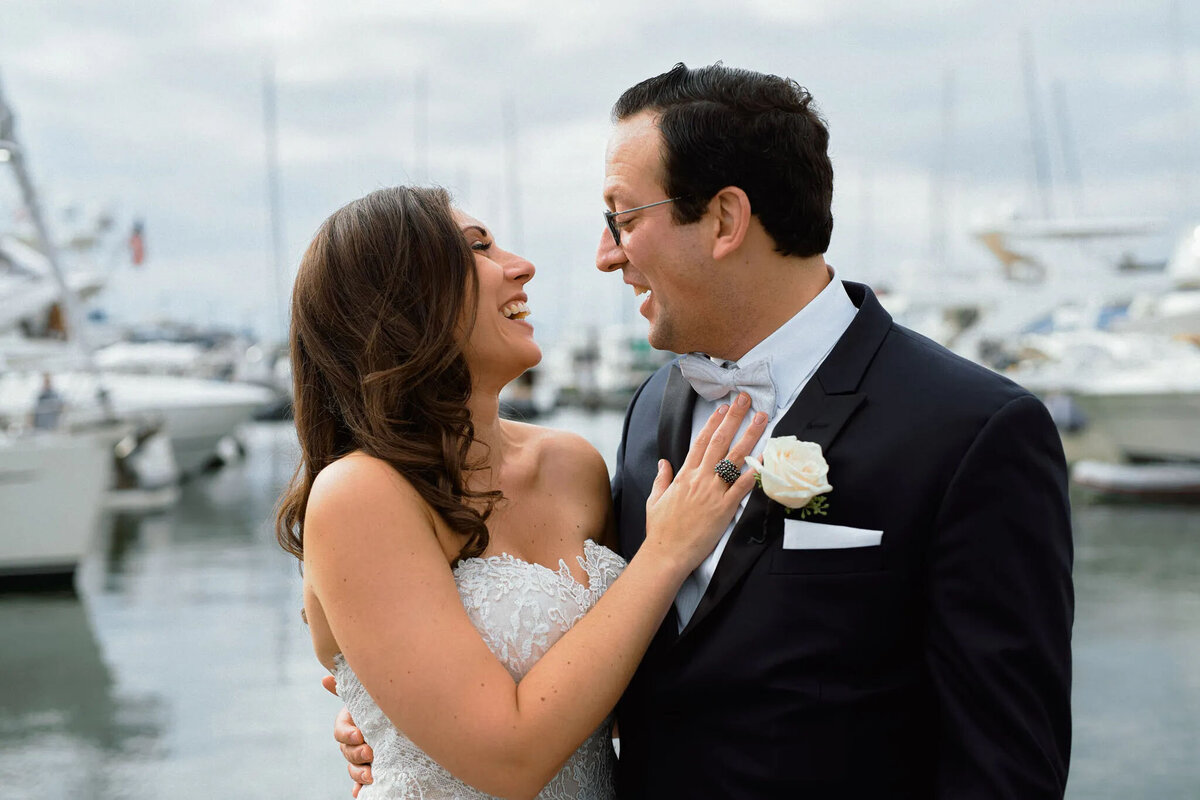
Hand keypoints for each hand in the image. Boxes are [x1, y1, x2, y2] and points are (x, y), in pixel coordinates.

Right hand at [322, 675, 372, 795]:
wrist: (404, 719)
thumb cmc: (381, 705)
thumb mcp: (368, 696)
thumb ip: (348, 689)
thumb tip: (325, 677)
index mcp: (350, 725)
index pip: (340, 732)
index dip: (347, 734)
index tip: (359, 734)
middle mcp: (354, 743)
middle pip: (347, 752)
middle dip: (357, 754)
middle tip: (370, 752)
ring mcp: (362, 758)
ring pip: (354, 769)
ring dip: (359, 773)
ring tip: (371, 774)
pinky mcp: (371, 769)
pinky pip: (362, 782)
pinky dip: (360, 788)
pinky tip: (360, 793)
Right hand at [643, 392, 766, 574]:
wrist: (666, 554)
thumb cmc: (660, 531)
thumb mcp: (655, 500)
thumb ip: (661, 479)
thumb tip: (664, 463)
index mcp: (684, 476)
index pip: (700, 442)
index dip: (713, 423)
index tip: (723, 408)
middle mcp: (699, 479)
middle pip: (720, 442)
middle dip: (734, 418)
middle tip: (746, 400)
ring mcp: (713, 492)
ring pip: (734, 457)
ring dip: (750, 435)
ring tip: (762, 418)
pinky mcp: (724, 508)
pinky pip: (743, 485)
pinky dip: (755, 470)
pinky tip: (766, 457)